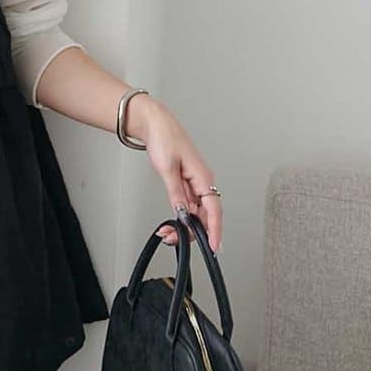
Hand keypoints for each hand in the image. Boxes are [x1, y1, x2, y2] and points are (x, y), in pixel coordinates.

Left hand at [138, 101, 222, 253]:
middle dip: (192, 231)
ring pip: (195, 213)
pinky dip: (180, 216)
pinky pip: (188, 205)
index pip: (214, 211)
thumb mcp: (167, 169)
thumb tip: (183, 214)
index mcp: (204, 178)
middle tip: (172, 239)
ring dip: (183, 225)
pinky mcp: (186, 183)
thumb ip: (176, 194)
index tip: (214, 247)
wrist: (155, 124)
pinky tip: (170, 222)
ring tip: (165, 232)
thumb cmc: (164, 138)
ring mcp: (195, 183)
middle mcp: (203, 182)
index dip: (215, 231)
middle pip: (205, 216)